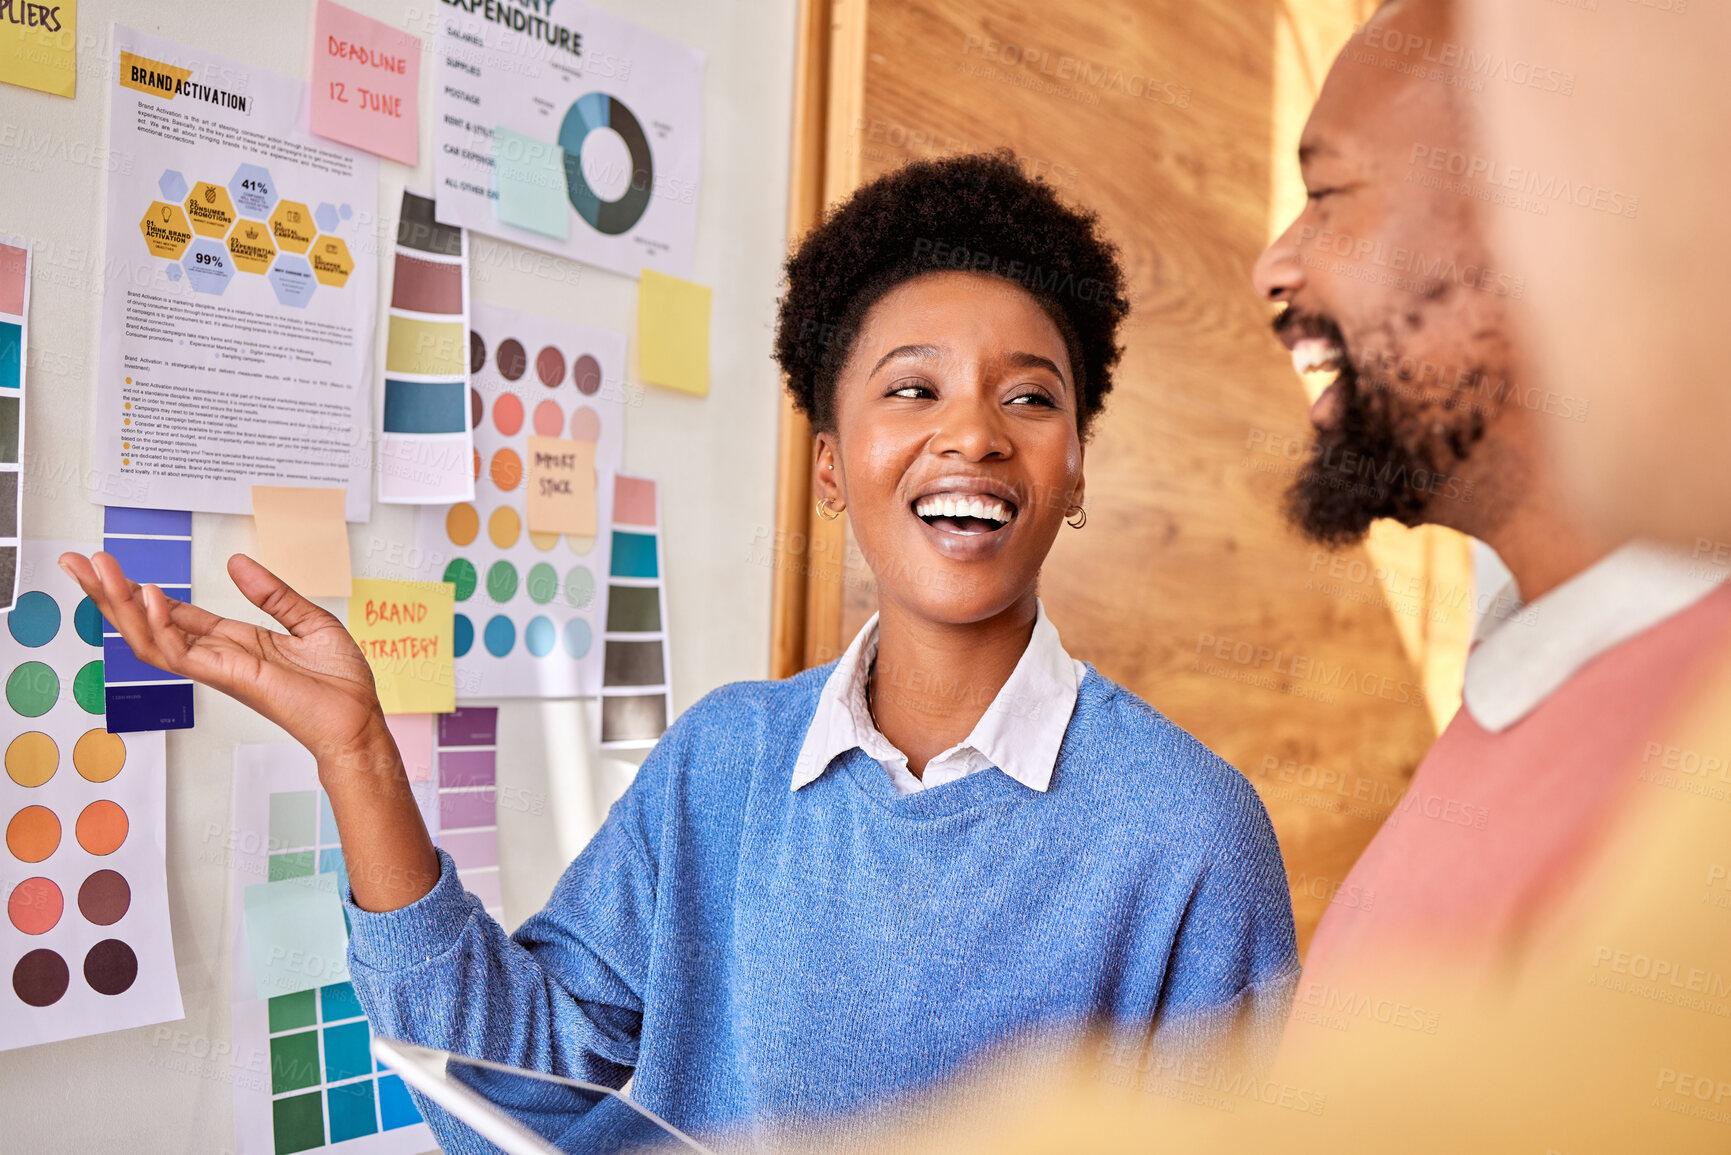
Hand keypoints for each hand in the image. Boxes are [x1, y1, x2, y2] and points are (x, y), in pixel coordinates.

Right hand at [60, 551, 387, 765]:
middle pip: (148, 624)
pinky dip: (162, 625)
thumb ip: (271, 592)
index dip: (138, 591)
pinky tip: (148, 597)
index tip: (107, 566)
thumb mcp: (309, 620)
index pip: (173, 614)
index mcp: (233, 642)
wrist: (358, 720)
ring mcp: (220, 669)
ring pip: (151, 640)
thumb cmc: (340, 682)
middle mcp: (219, 656)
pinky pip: (183, 653)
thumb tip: (237, 562)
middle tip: (76, 564)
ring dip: (121, 605)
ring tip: (99, 571)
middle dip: (109, 595)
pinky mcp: (231, 678)